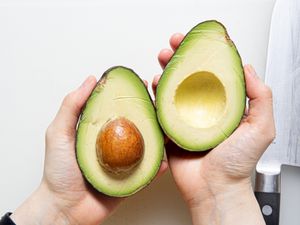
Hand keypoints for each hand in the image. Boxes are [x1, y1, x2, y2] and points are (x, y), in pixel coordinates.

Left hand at [11, 76, 166, 224]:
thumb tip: (90, 80)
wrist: (64, 207)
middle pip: (138, 125)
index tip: (143, 85)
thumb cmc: (58, 171)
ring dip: (159, 138)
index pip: (120, 108)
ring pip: (148, 147)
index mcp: (101, 130)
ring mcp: (125, 162)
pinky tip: (162, 160)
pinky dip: (157, 166)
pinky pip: (148, 171)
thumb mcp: (58, 132)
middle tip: (161, 104)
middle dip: (152, 113)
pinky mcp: (132, 179)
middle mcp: (116, 143)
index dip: (132, 96)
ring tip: (168, 129)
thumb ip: (72, 106)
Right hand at [153, 34, 274, 224]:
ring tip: (162, 60)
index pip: (213, 73)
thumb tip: (247, 68)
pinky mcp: (170, 130)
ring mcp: (185, 119)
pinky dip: (155, 94)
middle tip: (174, 45)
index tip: (197, 42)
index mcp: (223, 106)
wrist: (214, 188)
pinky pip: (160, 108)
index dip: (204, 55)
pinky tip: (153, 84)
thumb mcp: (261, 127)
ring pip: (173, 89)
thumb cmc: (237, 163)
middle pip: (190, 76)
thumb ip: (260, 97)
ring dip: (166, 71)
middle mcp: (203, 110)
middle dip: (181, 57)